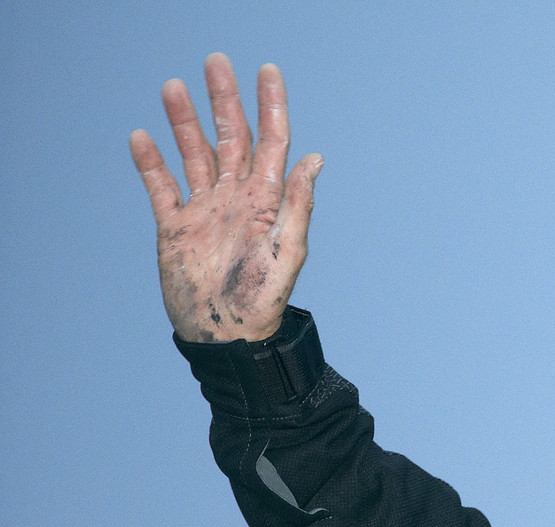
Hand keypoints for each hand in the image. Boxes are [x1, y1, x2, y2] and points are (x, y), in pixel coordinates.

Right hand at [130, 54, 322, 342]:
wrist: (227, 338)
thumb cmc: (263, 302)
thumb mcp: (287, 252)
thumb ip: (297, 205)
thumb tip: (314, 159)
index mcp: (268, 201)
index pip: (272, 143)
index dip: (271, 107)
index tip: (267, 72)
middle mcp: (237, 199)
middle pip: (230, 138)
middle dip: (224, 100)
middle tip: (216, 61)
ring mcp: (206, 211)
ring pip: (194, 154)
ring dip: (184, 121)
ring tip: (173, 87)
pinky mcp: (176, 228)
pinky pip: (161, 187)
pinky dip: (151, 163)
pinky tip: (142, 136)